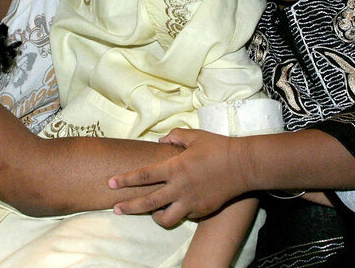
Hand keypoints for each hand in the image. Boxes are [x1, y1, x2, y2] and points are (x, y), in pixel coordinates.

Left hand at [108, 128, 250, 228]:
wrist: (243, 166)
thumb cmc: (218, 147)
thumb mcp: (195, 136)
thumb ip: (175, 137)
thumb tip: (162, 141)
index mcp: (175, 167)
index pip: (143, 176)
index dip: (125, 180)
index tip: (111, 183)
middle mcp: (180, 187)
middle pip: (147, 202)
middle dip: (129, 206)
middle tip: (116, 208)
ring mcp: (191, 202)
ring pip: (165, 218)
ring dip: (154, 216)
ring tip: (150, 213)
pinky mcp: (202, 211)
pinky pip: (184, 216)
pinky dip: (178, 212)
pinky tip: (177, 207)